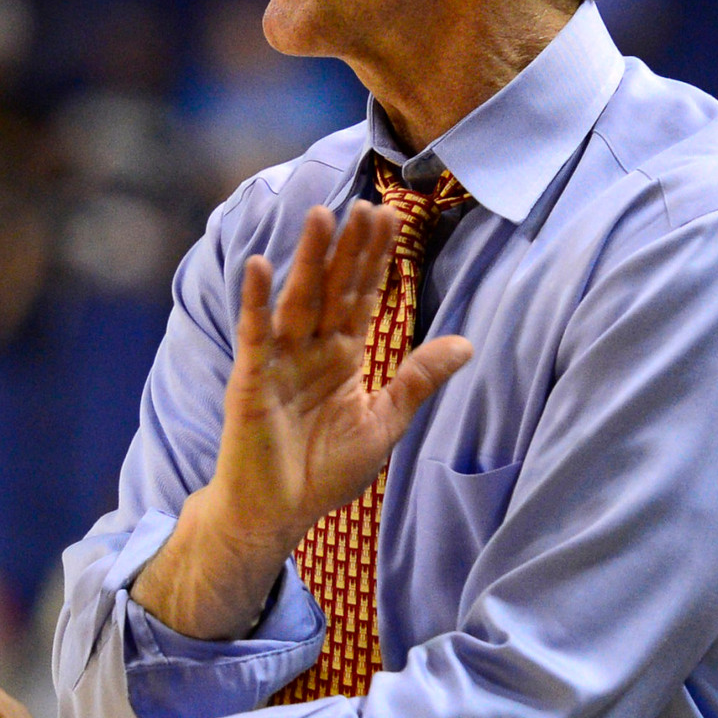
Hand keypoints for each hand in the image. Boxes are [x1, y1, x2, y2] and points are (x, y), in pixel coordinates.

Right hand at [134, 201, 471, 639]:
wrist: (276, 514)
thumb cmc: (322, 473)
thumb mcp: (384, 423)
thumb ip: (417, 381)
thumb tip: (466, 343)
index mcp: (343, 358)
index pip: (362, 297)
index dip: (376, 259)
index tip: (391, 216)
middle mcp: (311, 351)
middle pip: (333, 288)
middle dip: (349, 247)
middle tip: (366, 203)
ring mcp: (279, 362)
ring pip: (298, 301)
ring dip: (308, 259)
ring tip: (321, 215)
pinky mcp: (251, 380)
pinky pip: (255, 334)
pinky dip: (255, 301)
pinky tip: (259, 265)